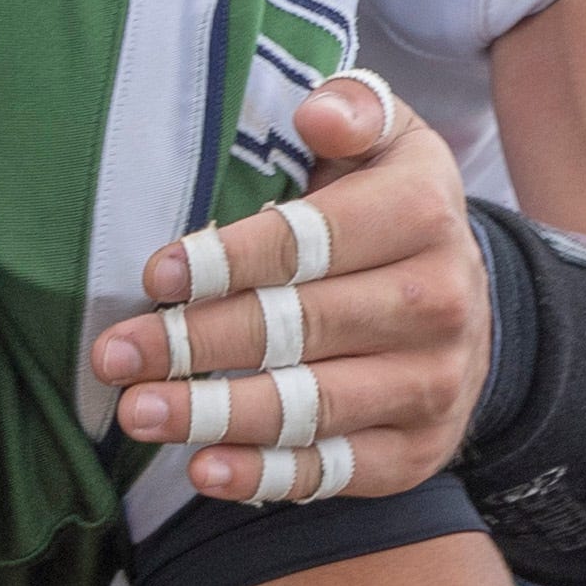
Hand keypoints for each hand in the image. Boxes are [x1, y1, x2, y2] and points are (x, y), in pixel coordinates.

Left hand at [97, 75, 491, 504]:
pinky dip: (266, 476)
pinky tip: (203, 470)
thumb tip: (317, 115)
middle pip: (301, 327)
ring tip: (137, 413)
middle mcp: (438, 302)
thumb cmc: (390, 208)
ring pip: (311, 406)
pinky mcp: (413, 451)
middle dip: (197, 343)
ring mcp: (430, 384)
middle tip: (115, 353)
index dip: (229, 260)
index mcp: (424, 213)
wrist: (471, 303)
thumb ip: (353, 109)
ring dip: (215, 416)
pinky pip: (333, 471)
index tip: (156, 275)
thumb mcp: (388, 138)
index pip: (312, 242)